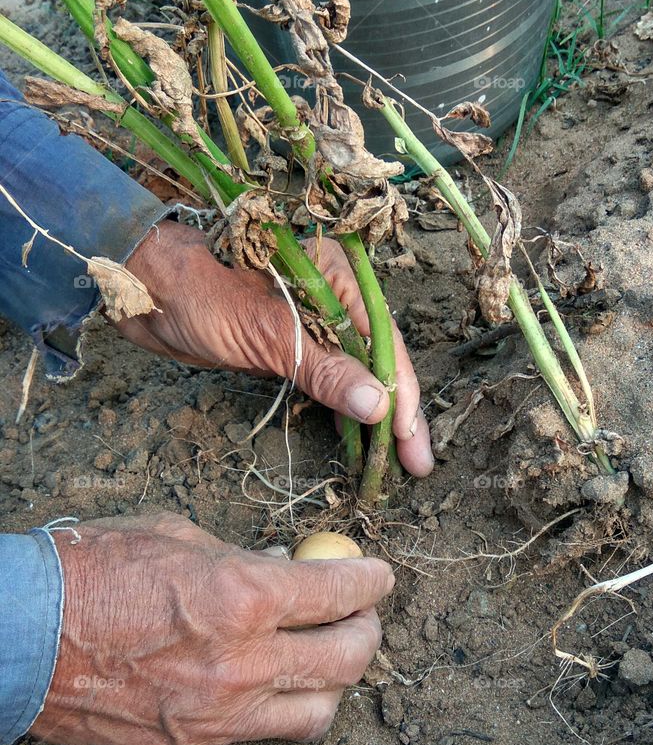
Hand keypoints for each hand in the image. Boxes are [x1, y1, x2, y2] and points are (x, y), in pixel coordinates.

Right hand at [30, 513, 393, 744]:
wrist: (19, 637)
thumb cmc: (91, 571)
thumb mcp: (176, 536)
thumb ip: (242, 558)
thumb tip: (286, 570)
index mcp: (244, 597)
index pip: (341, 595)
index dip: (372, 583)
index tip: (380, 578)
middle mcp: (242, 664)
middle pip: (348, 661)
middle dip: (368, 634)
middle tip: (363, 620)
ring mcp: (217, 718)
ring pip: (316, 716)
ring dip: (331, 686)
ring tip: (322, 664)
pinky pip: (251, 737)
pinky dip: (264, 710)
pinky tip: (252, 687)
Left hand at [118, 220, 432, 476]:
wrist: (144, 291)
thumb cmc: (201, 294)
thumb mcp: (268, 335)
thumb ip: (326, 370)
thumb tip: (378, 406)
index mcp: (340, 279)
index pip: (384, 344)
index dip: (401, 395)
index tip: (410, 442)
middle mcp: (335, 299)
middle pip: (378, 362)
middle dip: (397, 414)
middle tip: (415, 465)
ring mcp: (312, 323)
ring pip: (355, 375)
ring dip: (373, 418)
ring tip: (394, 463)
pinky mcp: (287, 346)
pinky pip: (327, 381)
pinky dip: (343, 411)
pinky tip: (357, 441)